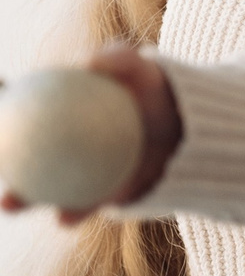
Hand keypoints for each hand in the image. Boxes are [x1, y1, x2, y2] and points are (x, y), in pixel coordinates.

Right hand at [1, 44, 182, 224]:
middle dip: (0, 171)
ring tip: (11, 204)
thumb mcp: (141, 68)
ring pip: (45, 189)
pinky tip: (64, 217)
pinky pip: (84, 205)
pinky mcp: (103, 194)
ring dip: (24, 199)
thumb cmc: (156, 88)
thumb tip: (87, 63)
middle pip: (19, 160)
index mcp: (58, 114)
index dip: (1, 125)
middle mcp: (61, 146)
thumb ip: (117, 59)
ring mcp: (80, 172)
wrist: (195, 122)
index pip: (18, 117)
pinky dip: (73, 211)